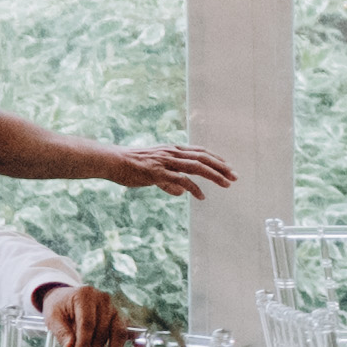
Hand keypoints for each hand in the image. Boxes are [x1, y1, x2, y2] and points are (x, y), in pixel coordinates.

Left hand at [41, 282, 136, 346]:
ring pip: (118, 332)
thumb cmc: (59, 306)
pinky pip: (127, 333)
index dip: (84, 344)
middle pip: (102, 330)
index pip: (87, 323)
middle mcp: (103, 299)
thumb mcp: (53, 317)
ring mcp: (115, 308)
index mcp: (85, 295)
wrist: (67, 297)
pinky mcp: (120, 317)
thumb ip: (61, 332)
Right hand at [88, 141, 236, 201]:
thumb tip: (182, 192)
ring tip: (227, 184)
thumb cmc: (128, 166)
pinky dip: (194, 188)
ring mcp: (165, 162)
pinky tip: (202, 197)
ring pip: (197, 166)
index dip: (215, 159)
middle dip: (221, 167)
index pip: (199, 151)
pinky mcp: (159, 172)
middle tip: (235, 176)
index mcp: (170, 149)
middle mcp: (171, 152)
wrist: (110, 161)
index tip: (228, 167)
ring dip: (214, 175)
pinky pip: (182, 180)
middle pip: (203, 157)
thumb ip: (168, 181)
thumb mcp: (152, 172)